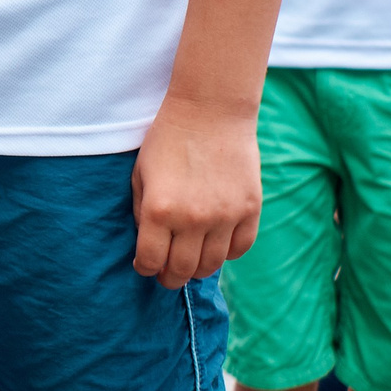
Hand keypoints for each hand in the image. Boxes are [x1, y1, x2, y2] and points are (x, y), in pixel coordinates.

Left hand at [130, 98, 260, 286]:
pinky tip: (217, 247)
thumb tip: (149, 244)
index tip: (146, 267)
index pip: (151, 260)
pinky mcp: (250, 210)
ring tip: (191, 264)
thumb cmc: (167, 140)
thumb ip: (141, 212)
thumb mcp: (140, 174)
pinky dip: (228, 254)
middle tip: (168, 277)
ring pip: (212, 264)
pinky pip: (240, 248)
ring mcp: (225, 216)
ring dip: (199, 269)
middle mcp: (192, 219)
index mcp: (159, 210)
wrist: (210, 112)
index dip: (145, 269)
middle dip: (171, 278)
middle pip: (182, 270)